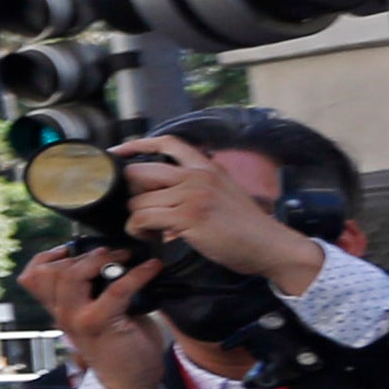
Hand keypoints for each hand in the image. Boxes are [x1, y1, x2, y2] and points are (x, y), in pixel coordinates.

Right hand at [23, 240, 172, 388]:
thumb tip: (112, 260)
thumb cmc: (120, 346)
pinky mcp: (100, 323)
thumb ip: (93, 293)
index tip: (74, 248)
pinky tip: (152, 268)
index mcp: (59, 310)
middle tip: (112, 253)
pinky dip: (137, 274)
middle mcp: (62, 314)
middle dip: (82, 254)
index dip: (49, 256)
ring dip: (101, 259)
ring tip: (125, 257)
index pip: (33, 276)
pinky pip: (115, 288)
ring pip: (72, 276)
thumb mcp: (97, 315)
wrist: (130, 383)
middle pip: (52, 271)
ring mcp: (77, 319)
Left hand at [110, 131, 326, 291]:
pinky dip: (139, 229)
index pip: (169, 143)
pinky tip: (150, 236)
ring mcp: (193, 195)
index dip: (137, 145)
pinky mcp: (189, 217)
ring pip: (138, 200)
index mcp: (207, 167)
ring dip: (136, 218)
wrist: (270, 246)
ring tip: (149, 229)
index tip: (118, 152)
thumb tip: (162, 194)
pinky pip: (144, 218)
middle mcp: (198, 176)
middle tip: (140, 209)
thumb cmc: (246, 226)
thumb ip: (195, 186)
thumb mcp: (223, 192)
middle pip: (140, 172)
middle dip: (130, 192)